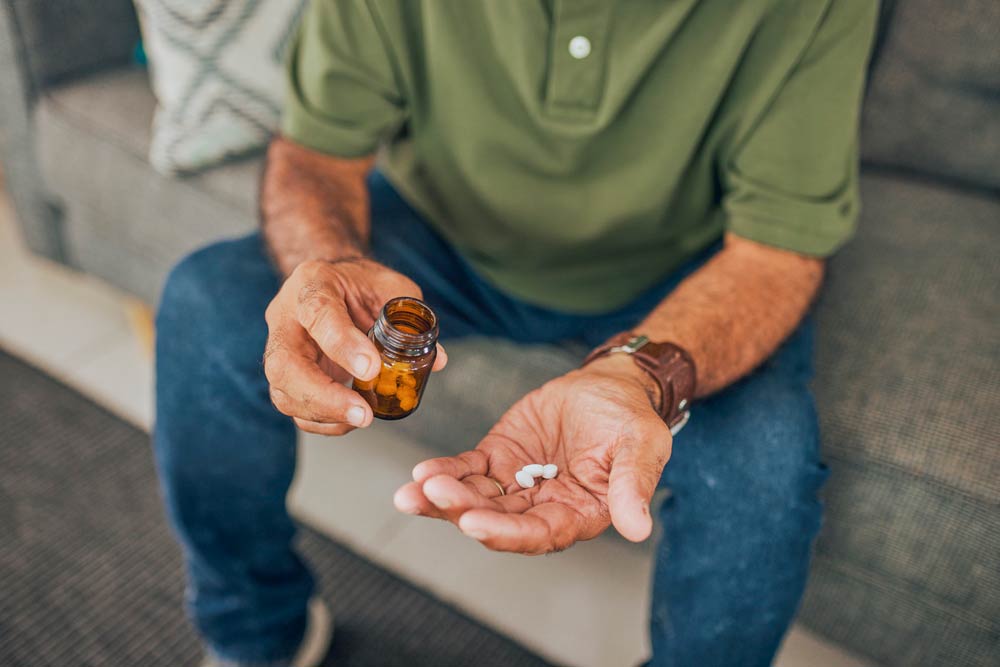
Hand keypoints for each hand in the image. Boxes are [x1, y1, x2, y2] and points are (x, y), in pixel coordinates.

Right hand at [263, 257, 446, 434]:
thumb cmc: (360, 284)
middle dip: (323, 396)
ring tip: (362, 418)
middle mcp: (286, 317)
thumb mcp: (390, 286)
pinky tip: (350, 421)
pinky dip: (323, 421)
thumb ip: (410, 318)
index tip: (371, 369)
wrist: (332, 283)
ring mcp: (280, 348)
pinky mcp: (286, 375)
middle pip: (284, 363)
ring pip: (283, 391)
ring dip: (324, 413)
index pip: (317, 312)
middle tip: (362, 413)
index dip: (341, 344)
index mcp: (313, 283)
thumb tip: (436, 359)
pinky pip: (293, 406)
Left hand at [394, 355, 670, 553]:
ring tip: (414, 489)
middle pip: (497, 519)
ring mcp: (516, 483)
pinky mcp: (498, 457)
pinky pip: (468, 469)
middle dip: (462, 511)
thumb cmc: (632, 420)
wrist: (610, 385)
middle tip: (435, 495)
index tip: (473, 523)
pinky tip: (423, 472)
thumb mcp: (642, 446)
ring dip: (443, 497)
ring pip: (475, 498)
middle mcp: (543, 507)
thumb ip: (633, 485)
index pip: (539, 533)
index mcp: (578, 514)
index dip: (505, 531)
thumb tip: (638, 529)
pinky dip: (444, 471)